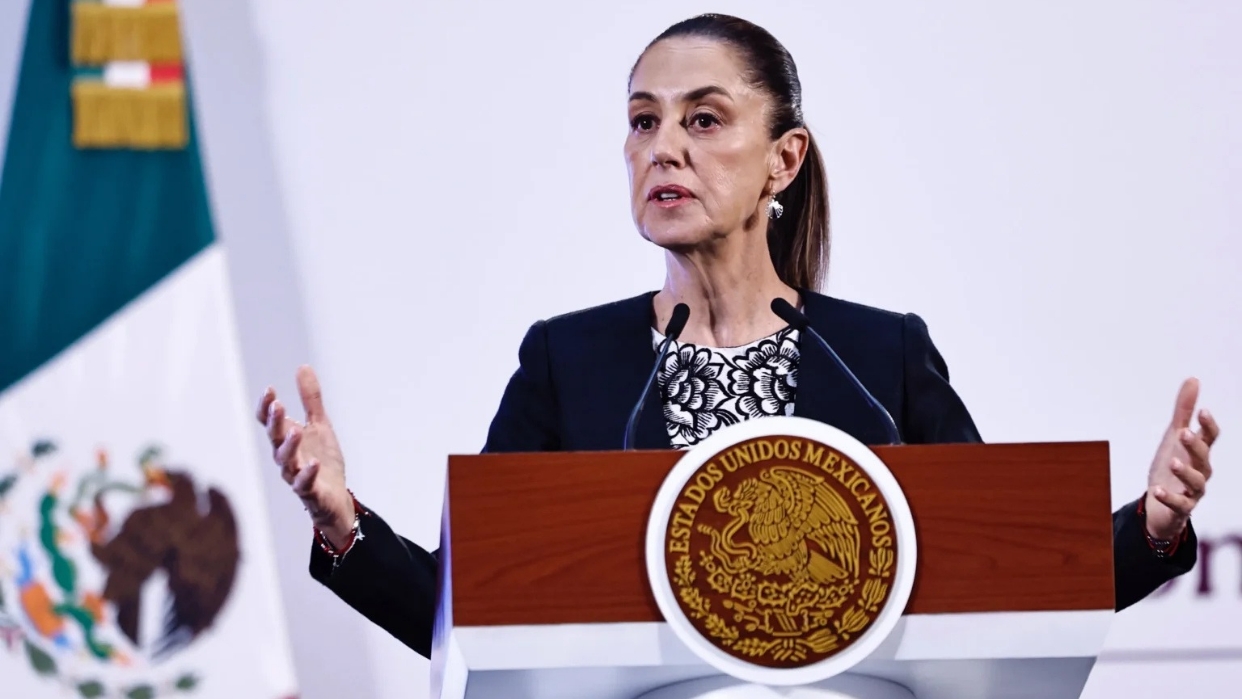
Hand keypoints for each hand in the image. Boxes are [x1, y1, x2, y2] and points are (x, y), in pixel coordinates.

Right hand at [256, 366, 354, 546]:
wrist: (335, 497)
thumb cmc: (322, 460)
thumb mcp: (319, 425)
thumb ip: (311, 399)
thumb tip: (302, 367)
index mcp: (287, 439)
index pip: (269, 422)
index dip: (266, 407)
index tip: (270, 390)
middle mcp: (286, 457)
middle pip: (274, 438)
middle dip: (275, 422)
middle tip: (278, 405)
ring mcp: (296, 475)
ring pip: (286, 461)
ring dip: (290, 446)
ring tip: (297, 431)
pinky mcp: (310, 492)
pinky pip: (305, 484)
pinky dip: (307, 474)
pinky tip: (313, 463)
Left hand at [1144, 378, 1220, 539]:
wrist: (1160, 502)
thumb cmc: (1172, 464)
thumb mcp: (1174, 436)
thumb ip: (1183, 410)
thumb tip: (1193, 379)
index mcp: (1198, 452)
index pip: (1210, 437)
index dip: (1208, 425)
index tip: (1203, 411)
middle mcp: (1200, 471)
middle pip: (1203, 458)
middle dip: (1195, 445)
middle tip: (1183, 432)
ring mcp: (1192, 490)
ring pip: (1197, 482)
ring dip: (1185, 471)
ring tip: (1173, 462)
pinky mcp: (1181, 507)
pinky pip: (1179, 503)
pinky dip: (1169, 497)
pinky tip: (1157, 489)